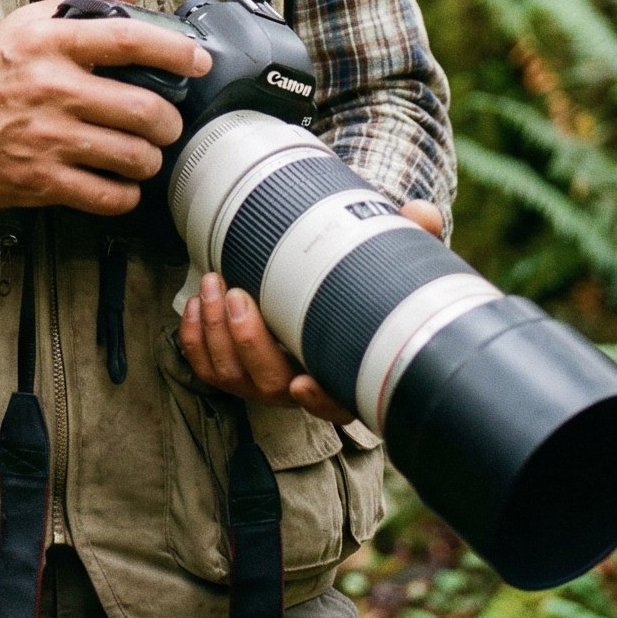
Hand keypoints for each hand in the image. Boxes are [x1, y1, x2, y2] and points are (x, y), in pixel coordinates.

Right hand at [0, 0, 203, 216]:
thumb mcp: (22, 24)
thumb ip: (80, 2)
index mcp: (51, 43)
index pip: (130, 40)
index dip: (177, 51)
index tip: (198, 60)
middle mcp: (53, 89)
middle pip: (145, 109)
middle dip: (170, 121)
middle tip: (167, 123)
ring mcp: (47, 138)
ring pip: (133, 157)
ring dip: (150, 159)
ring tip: (144, 154)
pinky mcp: (39, 181)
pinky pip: (107, 196)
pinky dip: (125, 194)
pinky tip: (121, 184)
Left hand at [178, 200, 447, 423]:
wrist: (322, 276)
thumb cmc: (359, 276)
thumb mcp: (389, 257)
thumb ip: (411, 238)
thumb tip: (423, 215)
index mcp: (344, 370)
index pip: (339, 403)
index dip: (321, 399)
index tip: (303, 382)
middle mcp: (301, 383)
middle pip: (269, 384)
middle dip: (247, 342)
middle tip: (236, 294)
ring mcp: (262, 380)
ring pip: (231, 375)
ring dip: (214, 331)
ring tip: (213, 282)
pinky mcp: (233, 367)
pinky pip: (205, 366)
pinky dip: (193, 338)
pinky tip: (196, 302)